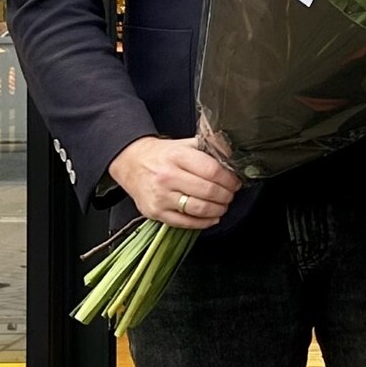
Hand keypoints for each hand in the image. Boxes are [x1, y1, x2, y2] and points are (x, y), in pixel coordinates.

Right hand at [109, 133, 241, 228]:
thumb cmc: (161, 155)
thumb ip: (209, 147)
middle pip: (208, 191)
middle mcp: (167, 177)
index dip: (229, 179)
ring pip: (199, 209)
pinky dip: (203, 223)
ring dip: (218, 210)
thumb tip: (232, 154)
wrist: (131, 163)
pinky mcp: (156, 212)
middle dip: (226, 195)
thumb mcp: (185, 144)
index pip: (211, 170)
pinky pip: (185, 223)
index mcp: (177, 156)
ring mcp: (161, 197)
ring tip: (222, 205)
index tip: (234, 182)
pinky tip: (211, 217)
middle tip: (230, 194)